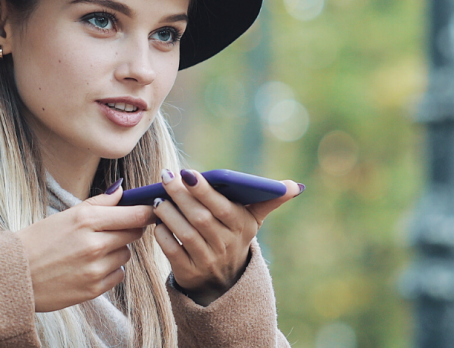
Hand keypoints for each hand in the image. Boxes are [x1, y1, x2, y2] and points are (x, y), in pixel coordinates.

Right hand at [15, 182, 155, 311]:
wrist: (13, 276)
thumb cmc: (37, 241)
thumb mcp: (65, 215)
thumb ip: (98, 203)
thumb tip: (122, 189)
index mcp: (85, 220)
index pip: (135, 214)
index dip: (147, 211)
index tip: (150, 210)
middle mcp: (93, 244)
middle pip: (134, 233)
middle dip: (130, 229)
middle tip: (115, 229)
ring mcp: (95, 268)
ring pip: (126, 254)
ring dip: (118, 250)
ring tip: (93, 250)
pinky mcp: (93, 289)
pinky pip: (118, 274)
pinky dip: (110, 270)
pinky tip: (90, 267)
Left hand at [152, 169, 302, 305]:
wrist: (225, 281)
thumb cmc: (234, 237)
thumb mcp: (253, 220)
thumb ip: (269, 200)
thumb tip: (295, 186)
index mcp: (242, 227)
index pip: (222, 207)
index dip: (204, 191)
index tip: (187, 172)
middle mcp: (226, 245)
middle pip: (200, 218)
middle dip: (181, 195)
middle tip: (166, 176)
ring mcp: (207, 261)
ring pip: (184, 233)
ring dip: (169, 214)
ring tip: (158, 198)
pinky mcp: (189, 273)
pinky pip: (172, 251)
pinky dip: (163, 235)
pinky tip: (157, 222)